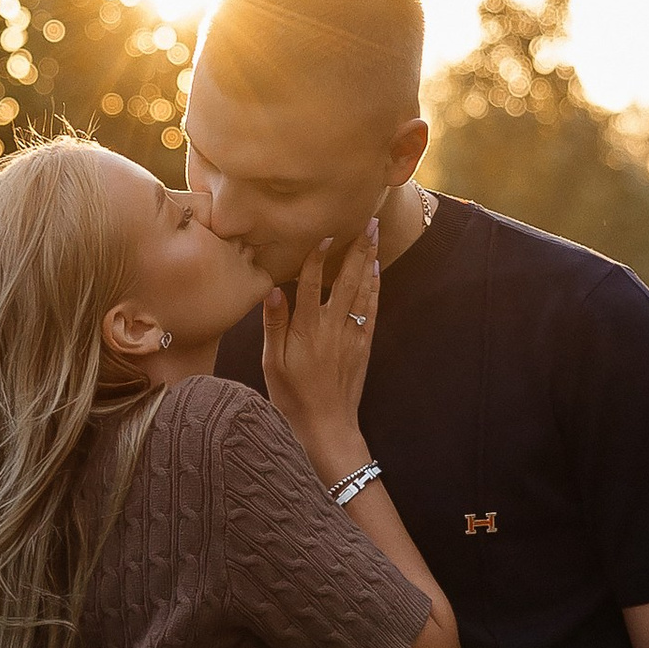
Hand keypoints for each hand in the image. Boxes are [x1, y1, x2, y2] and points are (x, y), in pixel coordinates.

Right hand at [263, 214, 378, 483]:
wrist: (326, 426)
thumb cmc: (292, 397)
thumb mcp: (272, 362)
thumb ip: (274, 324)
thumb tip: (274, 289)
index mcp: (306, 329)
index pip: (312, 282)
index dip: (318, 256)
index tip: (325, 233)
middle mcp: (332, 326)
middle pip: (347, 279)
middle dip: (357, 248)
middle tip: (367, 221)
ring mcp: (351, 335)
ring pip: (363, 290)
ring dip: (369, 260)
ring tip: (374, 235)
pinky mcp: (363, 346)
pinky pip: (371, 310)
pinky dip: (375, 288)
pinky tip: (376, 271)